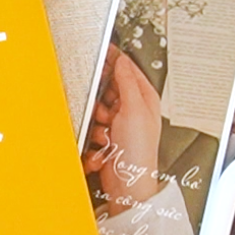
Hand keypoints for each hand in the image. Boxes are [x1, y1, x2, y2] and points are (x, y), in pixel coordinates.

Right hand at [83, 51, 162, 215]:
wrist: (127, 183)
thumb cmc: (139, 151)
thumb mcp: (134, 109)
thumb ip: (126, 82)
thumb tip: (121, 61)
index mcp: (144, 99)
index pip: (127, 71)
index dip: (115, 61)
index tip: (102, 51)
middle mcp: (131, 110)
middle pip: (107, 92)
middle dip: (101, 102)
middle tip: (104, 111)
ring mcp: (118, 124)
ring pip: (95, 111)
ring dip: (96, 125)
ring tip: (107, 136)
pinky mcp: (105, 138)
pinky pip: (90, 129)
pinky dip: (94, 140)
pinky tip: (104, 148)